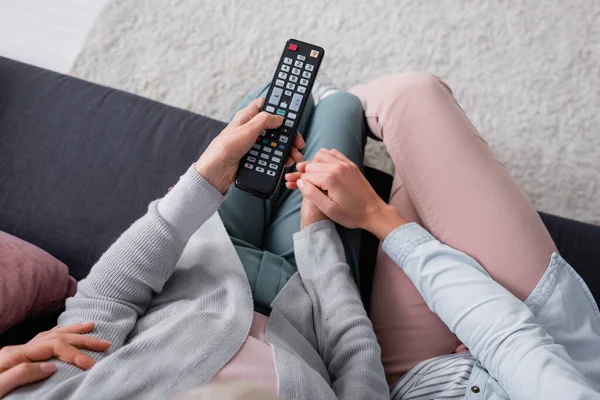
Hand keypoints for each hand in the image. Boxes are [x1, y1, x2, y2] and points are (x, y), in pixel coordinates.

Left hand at [0, 323, 110, 397]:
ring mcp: (14, 353)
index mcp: (14, 356)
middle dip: (82, 339)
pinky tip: (63, 335)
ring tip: (91, 327)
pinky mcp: (13, 359)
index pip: (53, 347)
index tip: (92, 365)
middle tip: (105, 342)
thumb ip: (23, 374)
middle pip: (55, 338)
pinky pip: (40, 341)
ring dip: (72, 332)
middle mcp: (16, 350)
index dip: (75, 354)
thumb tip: (51, 365)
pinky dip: (57, 335)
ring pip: (49, 336)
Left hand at [195, 98, 305, 192]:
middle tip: (298, 143)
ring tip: (294, 156)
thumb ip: (265, 120)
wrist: (217, 170)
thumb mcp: (248, 129)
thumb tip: (279, 117)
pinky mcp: (255, 155)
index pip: (266, 105)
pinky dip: (279, 158)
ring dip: (286, 148)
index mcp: (248, 116)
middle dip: (288, 134)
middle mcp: (252, 128)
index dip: (279, 107)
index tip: (292, 113)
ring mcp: (254, 142)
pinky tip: (285, 162)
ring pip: (275, 142)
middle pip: (276, 127)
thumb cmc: (226, 147)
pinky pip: (271, 154)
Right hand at [285, 148, 405, 239]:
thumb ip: (312, 195)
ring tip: (312, 177)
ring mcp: (346, 164)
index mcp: (331, 178)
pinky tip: (324, 169)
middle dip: (304, 173)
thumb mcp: (329, 210)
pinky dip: (326, 158)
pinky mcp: (351, 165)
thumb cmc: (352, 214)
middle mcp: (338, 167)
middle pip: (312, 164)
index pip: (307, 175)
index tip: (295, 189)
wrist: (374, 212)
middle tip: (301, 184)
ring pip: (321, 155)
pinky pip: (334, 153)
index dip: (300, 183)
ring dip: (314, 164)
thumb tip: (300, 183)